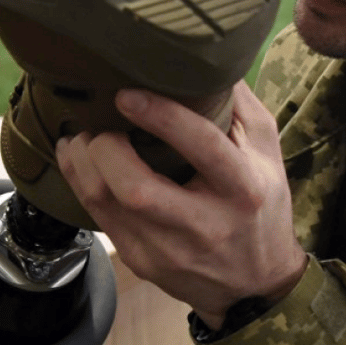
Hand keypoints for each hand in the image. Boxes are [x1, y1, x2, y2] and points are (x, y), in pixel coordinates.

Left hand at [56, 81, 306, 329]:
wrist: (255, 285)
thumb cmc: (262, 207)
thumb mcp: (268, 152)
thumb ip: (240, 106)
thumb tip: (208, 58)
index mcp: (243, 188)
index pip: (202, 147)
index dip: (161, 116)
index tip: (128, 93)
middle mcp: (207, 224)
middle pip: (139, 189)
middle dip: (106, 148)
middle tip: (100, 123)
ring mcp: (170, 250)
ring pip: (109, 205)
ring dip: (83, 164)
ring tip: (81, 136)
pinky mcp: (144, 262)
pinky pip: (99, 219)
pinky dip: (80, 183)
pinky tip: (77, 159)